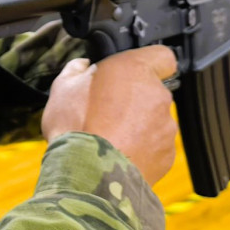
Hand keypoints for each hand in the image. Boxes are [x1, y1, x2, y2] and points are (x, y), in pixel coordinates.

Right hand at [41, 45, 178, 184]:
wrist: (89, 173)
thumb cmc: (75, 126)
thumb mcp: (62, 88)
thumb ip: (77, 70)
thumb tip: (82, 67)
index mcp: (134, 70)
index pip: (162, 55)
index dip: (149, 63)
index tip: (132, 73)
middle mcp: (157, 95)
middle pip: (152, 91)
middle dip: (135, 99)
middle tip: (107, 111)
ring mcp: (165, 126)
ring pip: (155, 120)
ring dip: (138, 126)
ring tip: (109, 138)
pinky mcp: (167, 154)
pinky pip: (156, 146)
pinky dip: (142, 149)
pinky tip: (118, 154)